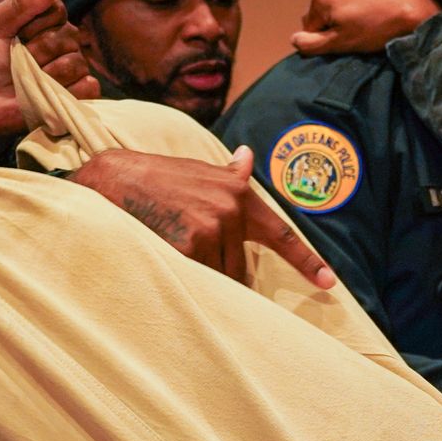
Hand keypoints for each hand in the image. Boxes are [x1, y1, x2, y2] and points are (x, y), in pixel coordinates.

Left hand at [0, 0, 99, 153]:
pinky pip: (88, 87)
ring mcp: (69, 72)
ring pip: (77, 62)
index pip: (57, 9)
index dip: (35, 23)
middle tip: (17, 63)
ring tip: (28, 82)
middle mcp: (61, 44)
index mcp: (44, 23)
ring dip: (47, 73)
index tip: (14, 36)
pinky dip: (68, 91)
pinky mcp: (75, 97)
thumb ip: (20, 4)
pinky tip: (47, 94)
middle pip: (68, 36)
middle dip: (37, 51)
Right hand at [71, 146, 336, 288]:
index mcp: (237, 193)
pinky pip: (198, 280)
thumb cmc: (153, 176)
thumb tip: (248, 157)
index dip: (307, 261)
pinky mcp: (189, 245)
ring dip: (201, 275)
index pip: (280, 233)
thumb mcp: (196, 170)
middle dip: (221, 270)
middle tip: (189, 256)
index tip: (330, 283)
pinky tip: (164, 257)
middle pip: (240, 267)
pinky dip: (185, 279)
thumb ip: (227, 175)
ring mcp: (211, 227)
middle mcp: (230, 208)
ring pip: (220, 276)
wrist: (111, 178)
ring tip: (171, 250)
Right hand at [291, 0, 440, 55]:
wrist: (411, 10)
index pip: (309, 29)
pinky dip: (352, 12)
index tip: (345, 42)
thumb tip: (294, 40)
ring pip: (333, 9)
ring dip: (342, 20)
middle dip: (331, 28)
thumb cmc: (375, 29)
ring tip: (363, 27)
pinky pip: (346, 1)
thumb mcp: (340, 42)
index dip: (325, 41)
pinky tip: (369, 18)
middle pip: (319, 16)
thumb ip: (311, 44)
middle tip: (354, 35)